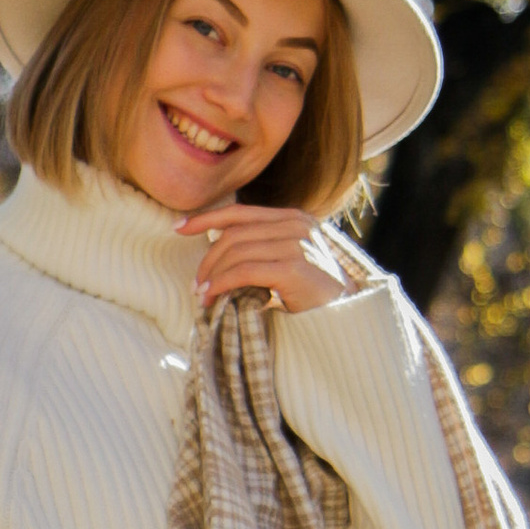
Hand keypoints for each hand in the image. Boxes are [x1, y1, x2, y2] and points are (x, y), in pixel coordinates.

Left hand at [176, 204, 361, 314]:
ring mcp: (297, 244)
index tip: (179, 228)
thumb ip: (266, 247)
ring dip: (212, 275)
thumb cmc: (318, 294)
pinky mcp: (294, 268)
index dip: (206, 218)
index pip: (240, 212)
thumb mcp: (293, 260)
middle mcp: (296, 225)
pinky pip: (244, 271)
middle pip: (234, 234)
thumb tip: (223, 249)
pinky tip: (213, 297)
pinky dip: (223, 283)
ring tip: (202, 296)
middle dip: (207, 259)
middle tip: (196, 284)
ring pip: (236, 252)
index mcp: (294, 218)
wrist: (350, 316)